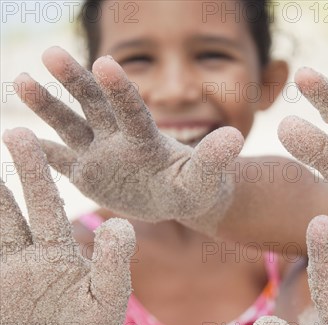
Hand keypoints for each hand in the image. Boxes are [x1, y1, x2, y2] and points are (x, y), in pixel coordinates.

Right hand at [1, 128, 134, 324]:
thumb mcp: (105, 305)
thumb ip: (113, 267)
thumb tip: (122, 226)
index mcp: (58, 249)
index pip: (50, 207)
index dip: (45, 178)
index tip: (47, 144)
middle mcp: (29, 250)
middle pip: (23, 205)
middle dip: (22, 172)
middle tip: (17, 133)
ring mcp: (6, 263)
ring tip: (6, 148)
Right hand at [14, 47, 242, 229]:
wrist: (180, 197)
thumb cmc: (197, 185)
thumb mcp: (207, 177)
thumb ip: (215, 159)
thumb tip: (235, 138)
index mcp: (146, 138)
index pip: (131, 111)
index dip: (120, 90)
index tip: (104, 63)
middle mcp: (119, 139)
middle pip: (94, 106)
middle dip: (75, 81)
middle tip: (51, 53)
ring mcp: (100, 155)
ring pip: (70, 126)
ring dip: (47, 105)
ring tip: (20, 80)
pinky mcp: (88, 174)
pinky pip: (61, 161)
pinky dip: (40, 153)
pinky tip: (16, 138)